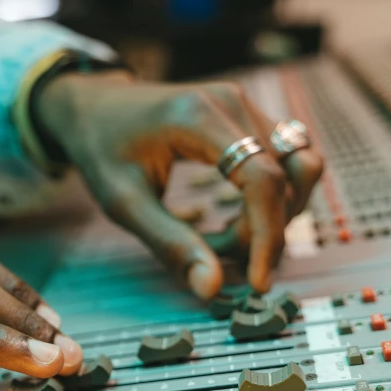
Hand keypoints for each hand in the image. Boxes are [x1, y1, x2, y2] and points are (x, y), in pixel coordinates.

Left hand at [37, 71, 323, 297]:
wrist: (93, 106)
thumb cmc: (101, 148)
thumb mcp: (123, 202)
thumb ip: (168, 243)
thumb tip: (211, 287)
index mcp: (199, 116)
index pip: (263, 178)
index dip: (267, 236)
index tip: (257, 282)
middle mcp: (231, 103)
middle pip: (289, 175)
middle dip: (266, 229)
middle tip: (217, 252)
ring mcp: (243, 106)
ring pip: (297, 169)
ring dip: (273, 215)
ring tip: (222, 235)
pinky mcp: (247, 118)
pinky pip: (283, 163)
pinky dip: (269, 200)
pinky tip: (232, 218)